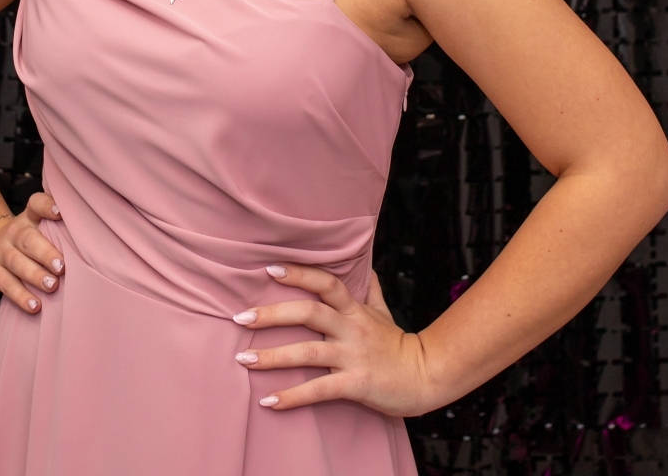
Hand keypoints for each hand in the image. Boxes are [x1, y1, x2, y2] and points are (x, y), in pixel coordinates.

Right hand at [0, 193, 64, 314]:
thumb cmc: (28, 242)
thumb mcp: (39, 228)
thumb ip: (60, 229)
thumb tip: (95, 236)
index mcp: (29, 218)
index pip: (36, 204)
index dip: (47, 206)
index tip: (60, 213)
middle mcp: (14, 232)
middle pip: (28, 239)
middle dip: (45, 253)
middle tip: (62, 267)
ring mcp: (1, 252)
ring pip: (17, 263)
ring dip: (35, 276)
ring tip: (52, 286)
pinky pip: (7, 285)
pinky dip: (21, 297)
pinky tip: (35, 306)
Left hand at [233, 264, 437, 416]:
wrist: (426, 377)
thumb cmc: (398, 345)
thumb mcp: (383, 312)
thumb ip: (370, 290)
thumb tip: (365, 266)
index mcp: (355, 310)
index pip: (326, 283)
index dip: (299, 274)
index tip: (269, 269)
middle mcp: (351, 329)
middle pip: (309, 313)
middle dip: (272, 314)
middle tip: (240, 318)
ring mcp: (353, 357)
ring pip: (308, 352)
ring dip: (273, 356)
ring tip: (244, 359)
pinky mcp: (355, 384)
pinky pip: (319, 390)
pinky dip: (292, 396)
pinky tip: (268, 401)